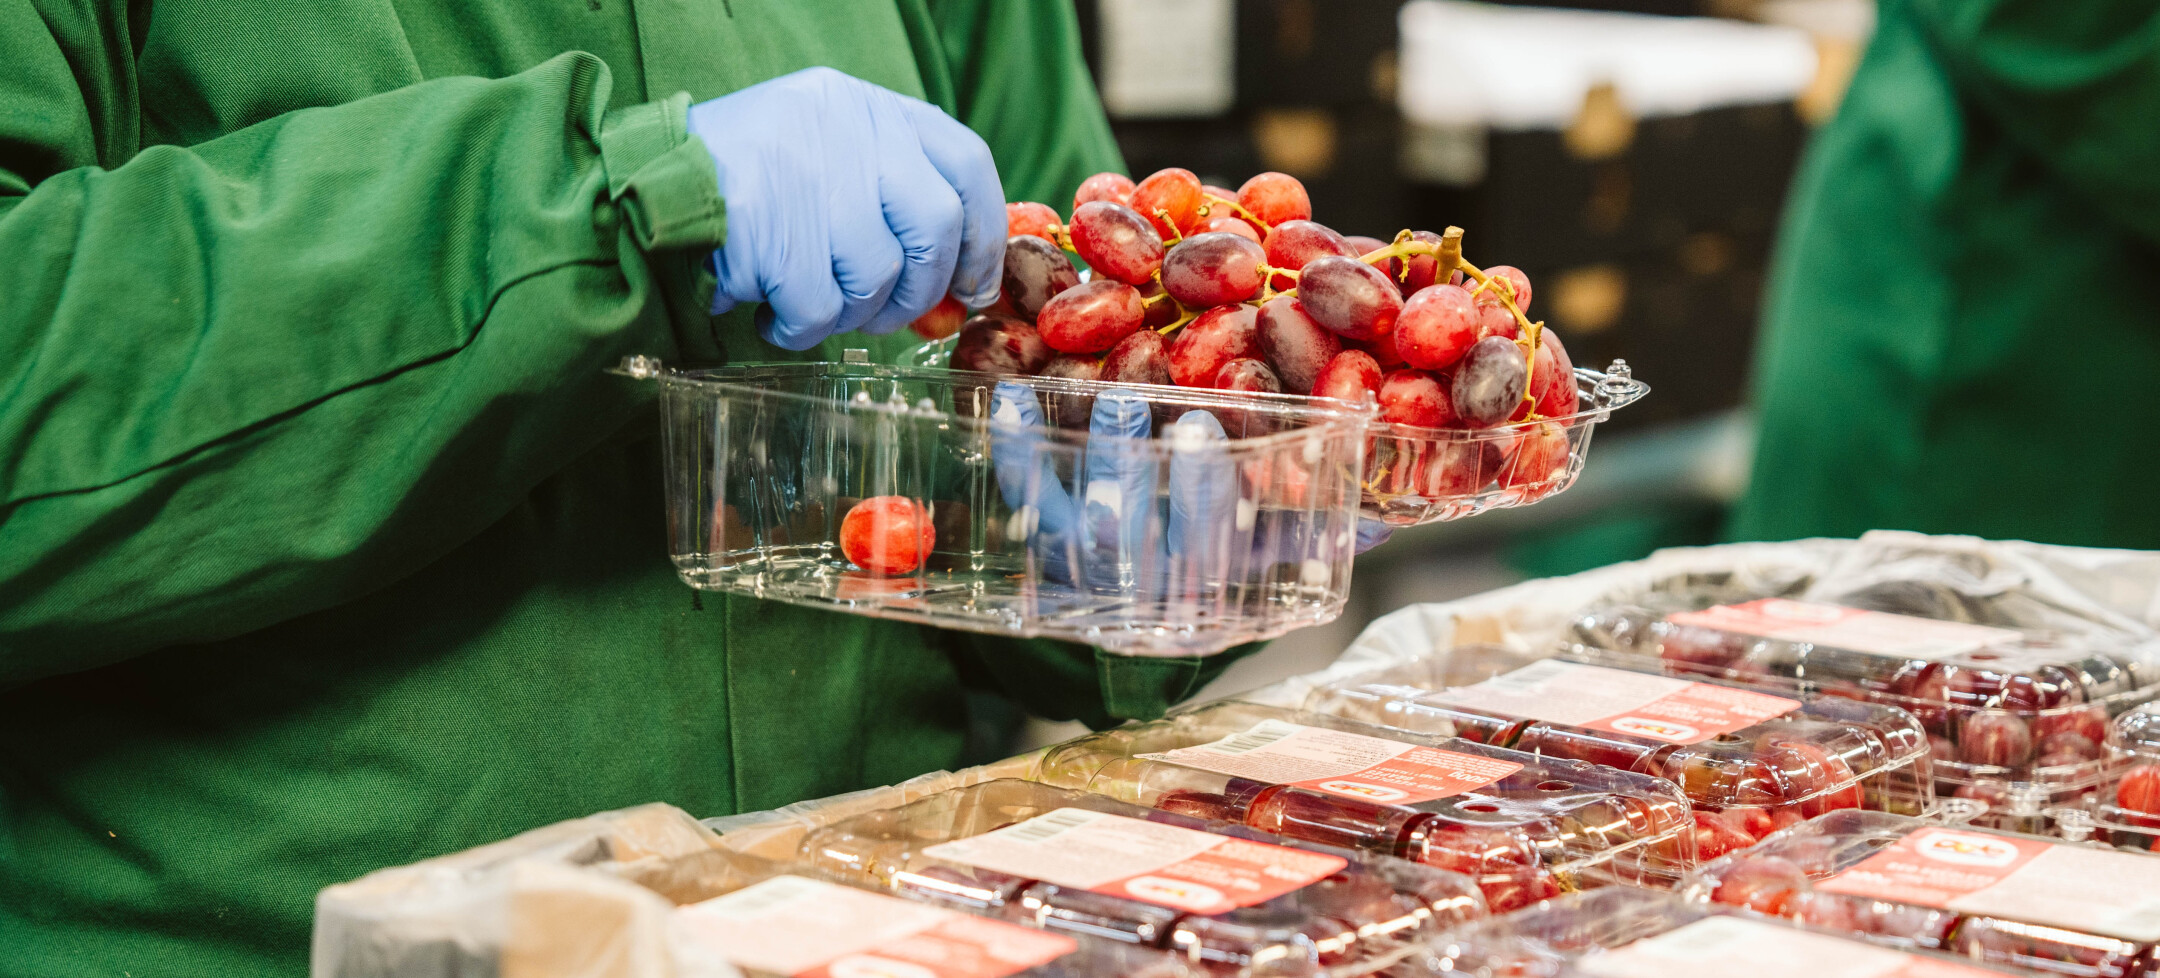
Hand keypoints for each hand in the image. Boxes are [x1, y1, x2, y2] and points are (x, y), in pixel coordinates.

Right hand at [689, 67, 1005, 350]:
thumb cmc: (744, 179)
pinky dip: (799, 327)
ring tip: (804, 305)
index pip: (966, 162)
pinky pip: (816, 306)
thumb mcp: (825, 152)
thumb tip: (957, 290)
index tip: (975, 285)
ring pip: (876, 277)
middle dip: (918, 291)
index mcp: (868, 105)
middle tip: (881, 314)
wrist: (638, 175)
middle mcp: (847, 127)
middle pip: (934, 228)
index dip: (984, 236)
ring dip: (847, 314)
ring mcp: (808, 172)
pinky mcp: (764, 222)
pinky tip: (769, 313)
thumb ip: (890, 199)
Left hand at [987, 384, 1390, 597]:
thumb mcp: (1274, 555)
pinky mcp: (1042, 539)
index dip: (1203, 492)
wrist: (1140, 609)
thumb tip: (1385, 505)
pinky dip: (1016, 451)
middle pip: (1135, 534)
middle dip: (1142, 472)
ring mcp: (1085, 564)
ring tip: (1105, 399)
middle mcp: (1141, 583)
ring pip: (1081, 520)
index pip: (1207, 541)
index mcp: (1205, 583)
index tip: (1202, 432)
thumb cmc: (1224, 558)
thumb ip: (1322, 527)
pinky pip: (1023, 498)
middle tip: (1152, 411)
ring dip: (1092, 459)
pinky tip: (1012, 400)